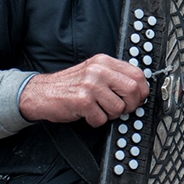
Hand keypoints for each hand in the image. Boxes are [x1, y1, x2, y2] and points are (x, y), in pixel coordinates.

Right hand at [19, 54, 149, 126]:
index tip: (138, 99)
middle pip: (133, 90)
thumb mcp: (93, 72)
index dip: (142, 90)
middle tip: (121, 109)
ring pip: (119, 108)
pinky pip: (101, 119)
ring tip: (98, 109)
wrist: (41, 93)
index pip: (138, 74)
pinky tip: (87, 114)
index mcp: (104, 61)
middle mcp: (98, 70)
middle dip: (131, 105)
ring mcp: (90, 85)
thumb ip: (114, 76)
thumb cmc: (69, 86)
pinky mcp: (82, 101)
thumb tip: (139, 89)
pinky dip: (96, 121)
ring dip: (111, 115)